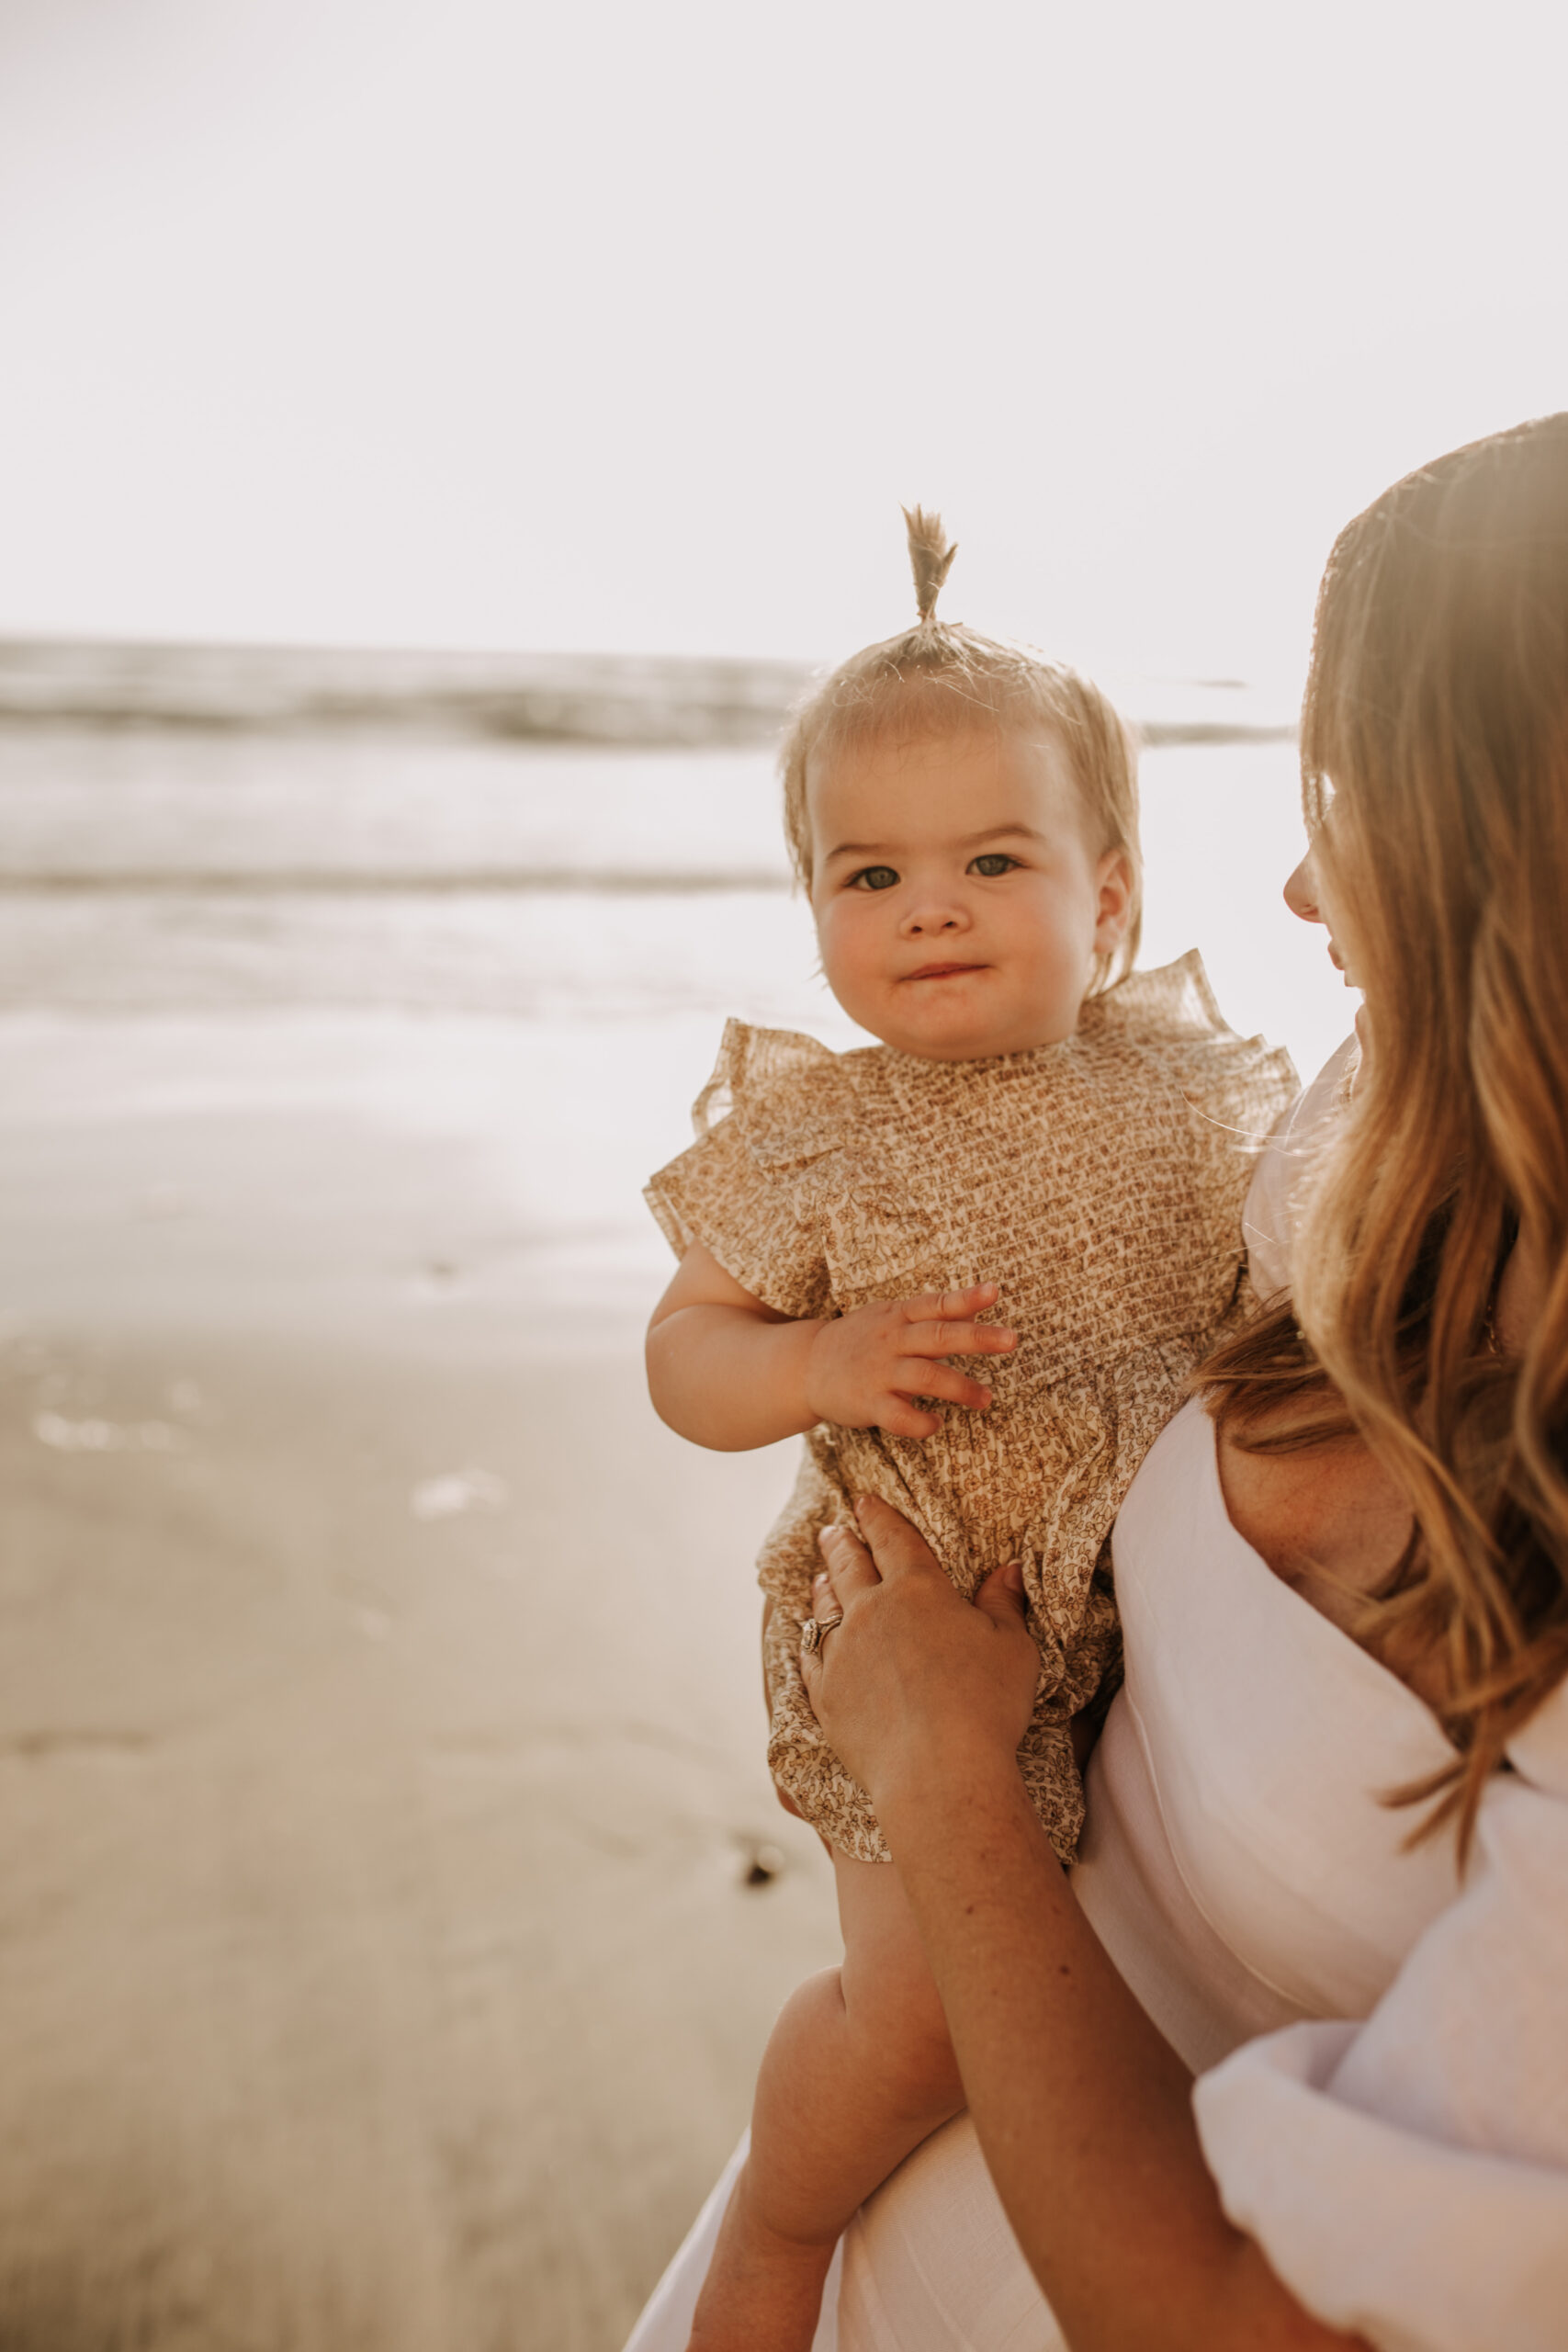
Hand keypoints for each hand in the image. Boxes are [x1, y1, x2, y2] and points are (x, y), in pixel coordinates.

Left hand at [799, 1495, 1040, 1812]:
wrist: (938, 1770)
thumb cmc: (985, 1704)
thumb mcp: (1012, 1647)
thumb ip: (1004, 1604)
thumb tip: (1007, 1570)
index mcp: (918, 1589)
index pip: (893, 1539)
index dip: (878, 1516)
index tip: (864, 1501)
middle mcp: (871, 1611)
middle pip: (849, 1565)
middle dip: (841, 1543)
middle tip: (832, 1530)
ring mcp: (842, 1653)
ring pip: (824, 1608)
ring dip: (823, 1587)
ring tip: (819, 1577)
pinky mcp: (826, 1694)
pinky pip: (809, 1657)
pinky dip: (809, 1641)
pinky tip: (809, 1639)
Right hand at [802, 1283, 1015, 1438]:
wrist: (805, 1366)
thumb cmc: (861, 1340)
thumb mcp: (890, 1317)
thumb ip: (931, 1313)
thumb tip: (979, 1303)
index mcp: (897, 1316)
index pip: (936, 1304)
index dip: (966, 1298)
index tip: (995, 1291)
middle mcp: (890, 1340)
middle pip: (938, 1336)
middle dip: (977, 1338)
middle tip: (1011, 1341)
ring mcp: (879, 1372)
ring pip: (926, 1377)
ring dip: (961, 1388)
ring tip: (986, 1399)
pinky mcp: (868, 1403)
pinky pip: (900, 1417)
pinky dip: (923, 1423)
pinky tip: (937, 1424)